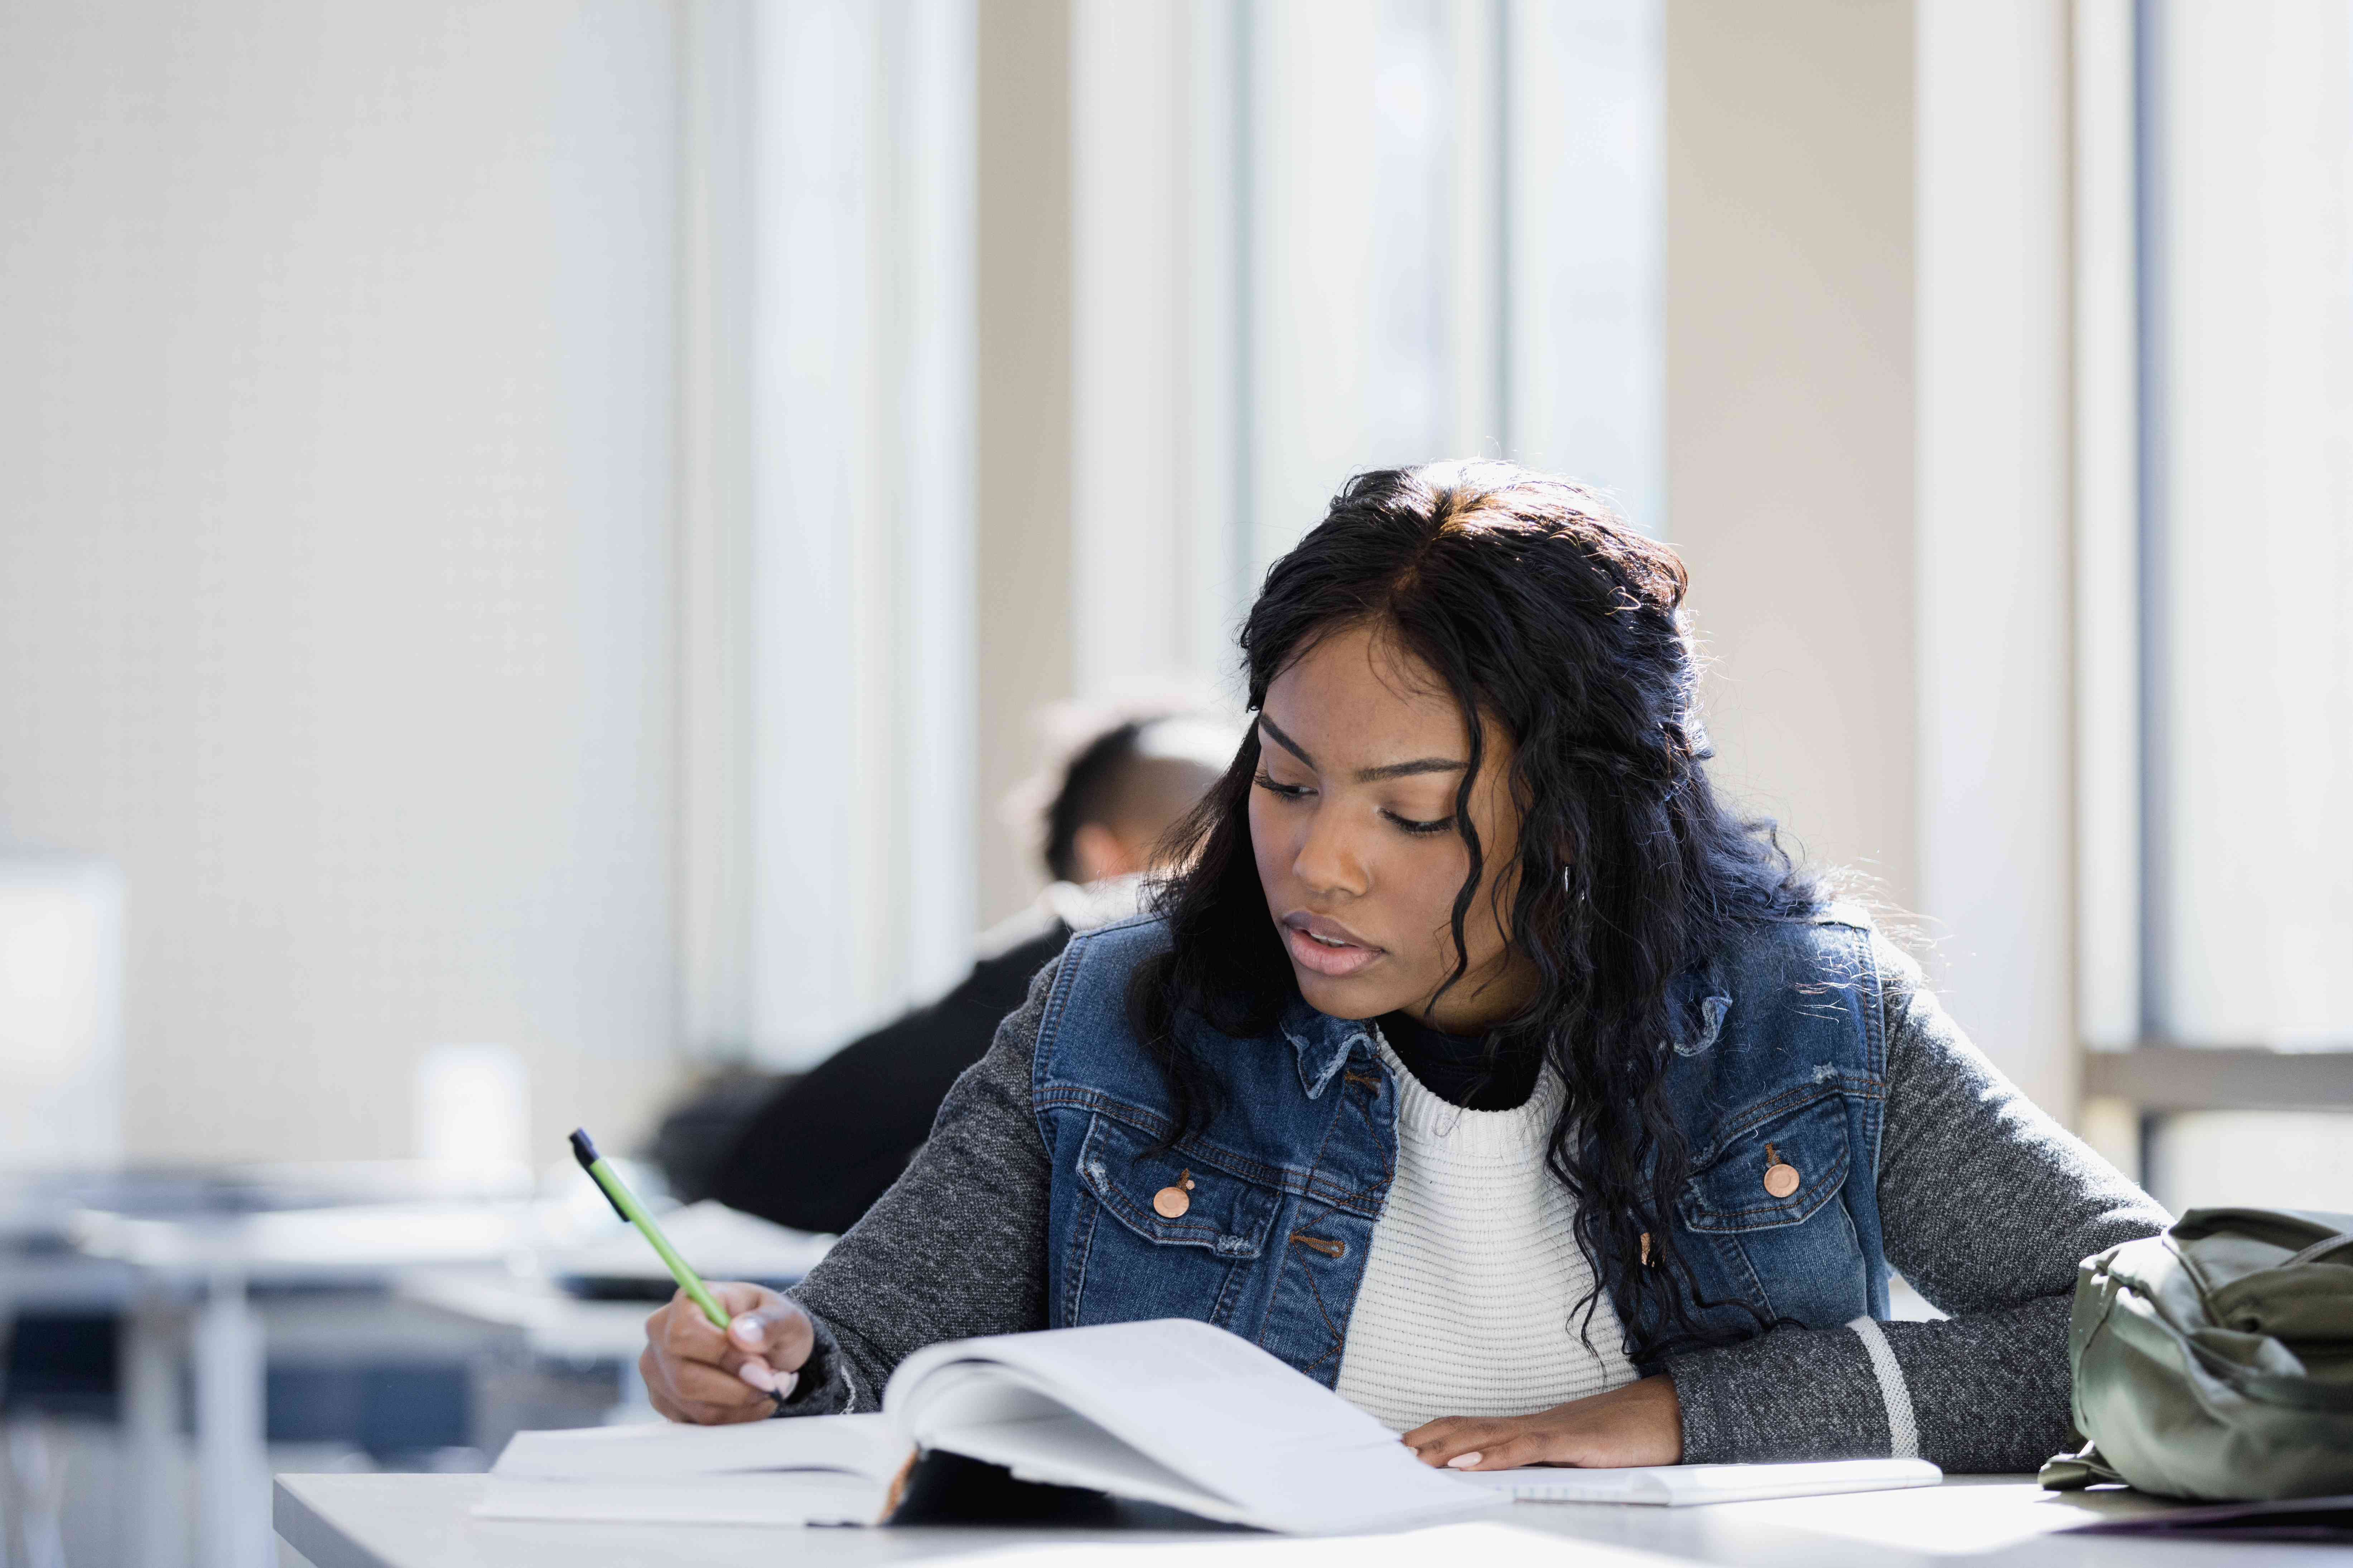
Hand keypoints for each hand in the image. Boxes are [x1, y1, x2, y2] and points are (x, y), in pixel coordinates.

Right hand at [640, 1282, 812, 1424]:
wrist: (764, 1348)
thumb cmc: (769, 1326)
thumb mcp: (783, 1315)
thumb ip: (768, 1323)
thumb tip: (741, 1335)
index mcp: (687, 1301)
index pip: (684, 1333)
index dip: (724, 1355)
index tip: (762, 1366)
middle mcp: (661, 1334)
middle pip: (685, 1378)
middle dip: (738, 1389)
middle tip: (773, 1383)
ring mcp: (657, 1370)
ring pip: (695, 1407)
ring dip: (742, 1406)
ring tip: (768, 1389)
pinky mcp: (665, 1400)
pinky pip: (698, 1422)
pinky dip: (734, 1417)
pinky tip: (751, 1400)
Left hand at [1402, 1375, 1683, 1470]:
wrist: (1672, 1415)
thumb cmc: (1630, 1437)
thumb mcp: (1581, 1456)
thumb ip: (1549, 1463)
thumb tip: (1518, 1478)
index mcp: (1536, 1429)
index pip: (1477, 1427)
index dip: (1441, 1433)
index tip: (1407, 1443)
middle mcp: (1536, 1425)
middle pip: (1473, 1428)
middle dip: (1432, 1439)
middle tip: (1395, 1451)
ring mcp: (1554, 1431)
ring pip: (1490, 1436)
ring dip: (1450, 1448)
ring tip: (1417, 1458)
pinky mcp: (1574, 1442)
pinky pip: (1525, 1449)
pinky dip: (1492, 1456)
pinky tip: (1467, 1464)